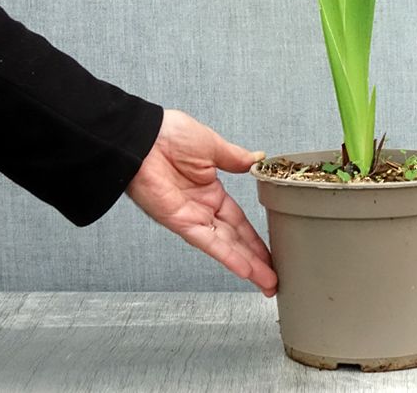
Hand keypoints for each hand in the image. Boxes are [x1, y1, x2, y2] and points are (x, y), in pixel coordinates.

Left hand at [126, 108, 277, 295]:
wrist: (143, 138)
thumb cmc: (169, 135)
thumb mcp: (213, 145)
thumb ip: (235, 158)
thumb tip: (257, 160)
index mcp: (211, 190)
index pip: (239, 220)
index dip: (255, 237)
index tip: (271, 250)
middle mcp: (202, 208)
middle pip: (235, 239)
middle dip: (256, 259)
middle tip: (273, 278)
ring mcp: (192, 217)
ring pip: (226, 246)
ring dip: (248, 265)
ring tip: (267, 282)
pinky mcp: (180, 222)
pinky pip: (208, 242)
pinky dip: (227, 256)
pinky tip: (245, 269)